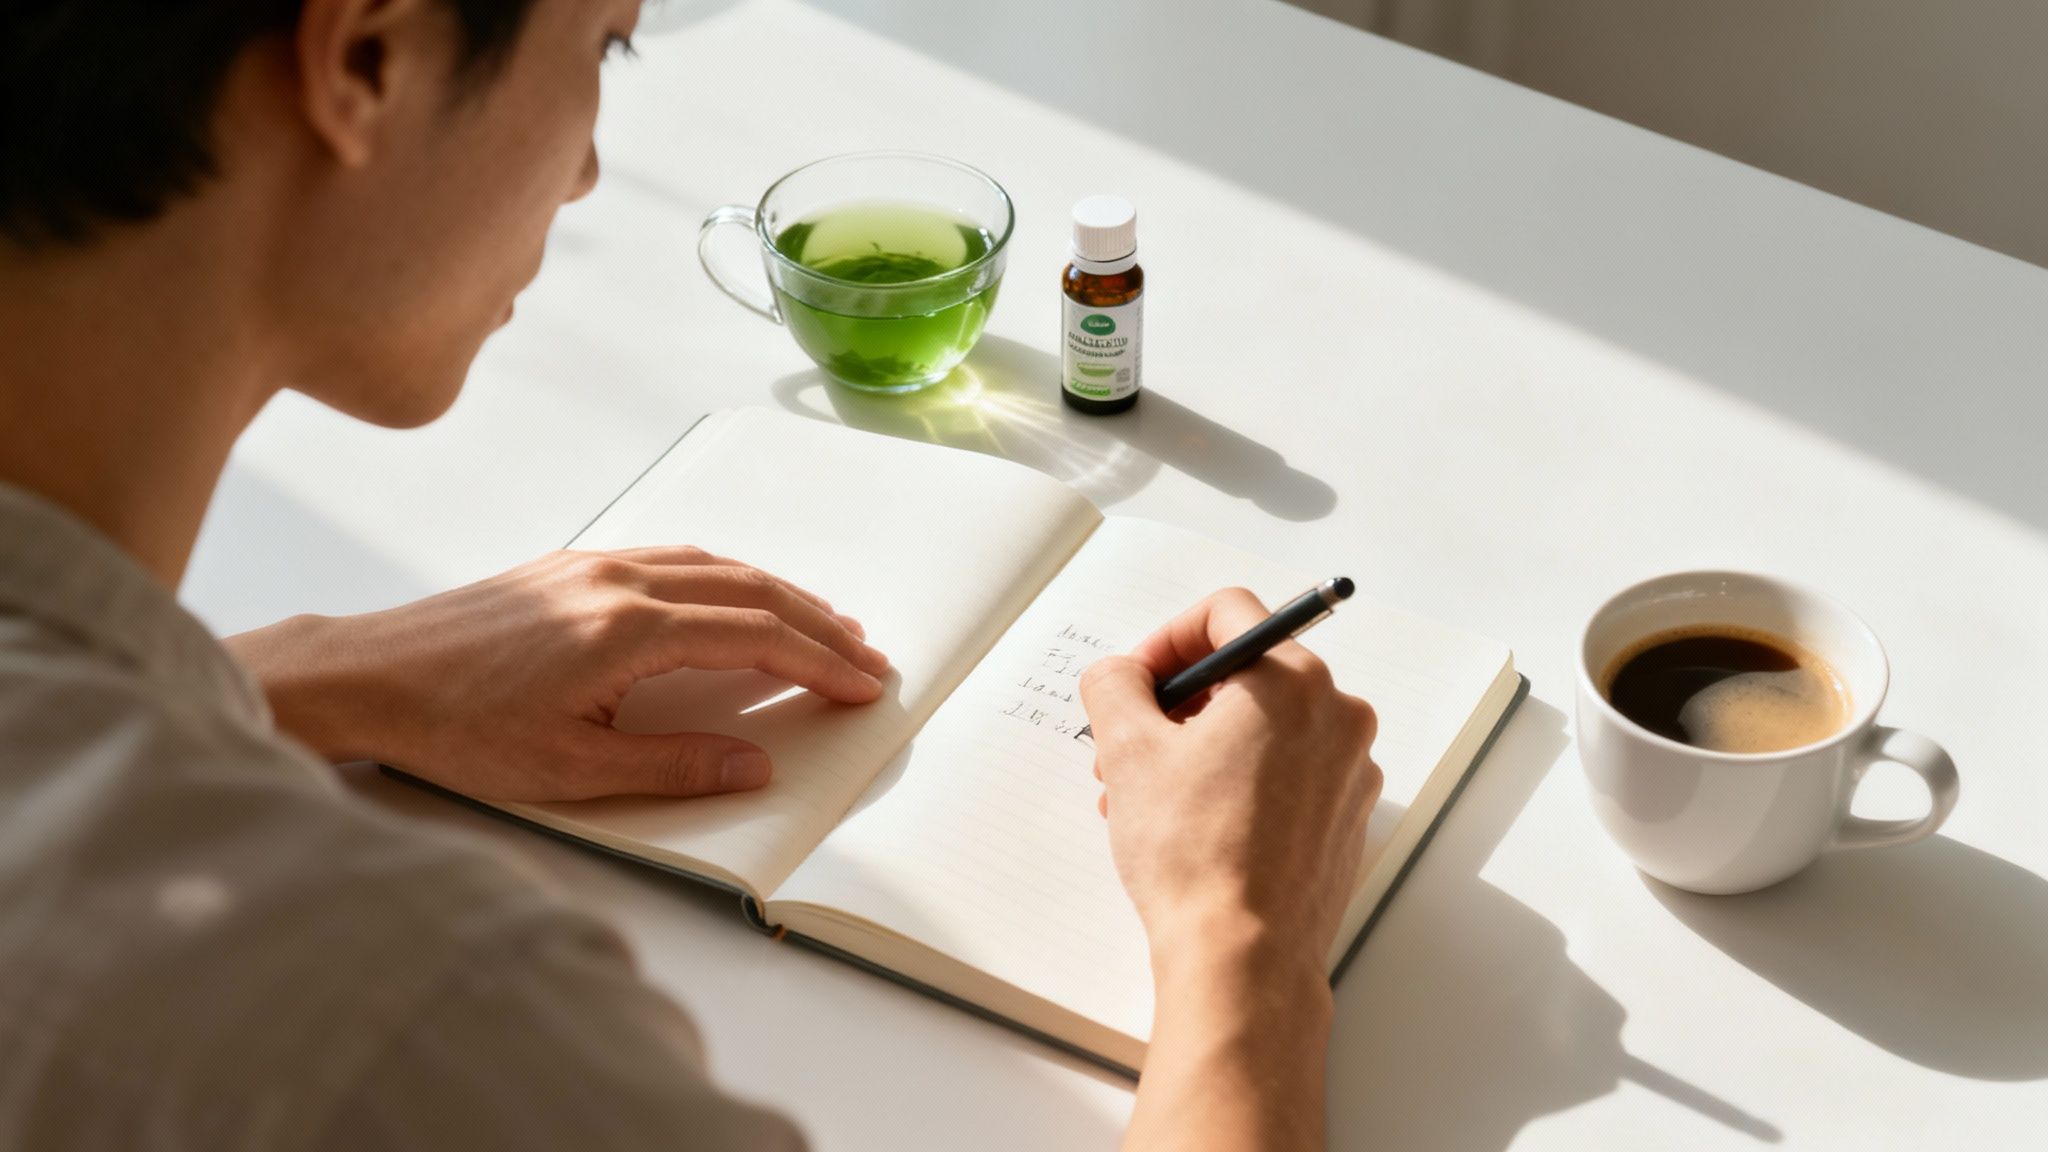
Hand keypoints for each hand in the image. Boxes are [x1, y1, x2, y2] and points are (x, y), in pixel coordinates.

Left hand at [226, 547, 890, 801]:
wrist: (366, 676)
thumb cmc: (454, 729)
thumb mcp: (569, 770)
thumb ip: (673, 767)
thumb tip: (756, 764)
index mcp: (627, 630)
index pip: (754, 635)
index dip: (819, 661)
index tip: (862, 684)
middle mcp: (619, 582)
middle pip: (749, 591)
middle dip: (819, 624)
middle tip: (867, 656)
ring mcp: (594, 566)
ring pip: (715, 565)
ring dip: (779, 594)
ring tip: (824, 624)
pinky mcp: (571, 567)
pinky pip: (674, 558)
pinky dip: (727, 577)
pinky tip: (737, 597)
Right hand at [1078, 587, 1381, 977]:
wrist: (1243, 957)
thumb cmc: (1194, 855)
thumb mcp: (1128, 749)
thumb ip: (1115, 684)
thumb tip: (1121, 674)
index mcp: (1292, 682)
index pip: (1228, 614)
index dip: (1166, 639)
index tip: (1136, 680)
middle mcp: (1337, 716)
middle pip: (1246, 674)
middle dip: (1177, 704)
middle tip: (1127, 746)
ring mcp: (1350, 771)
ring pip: (1263, 728)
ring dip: (1199, 747)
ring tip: (1144, 797)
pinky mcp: (1345, 818)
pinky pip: (1286, 772)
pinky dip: (1237, 781)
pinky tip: (1189, 825)